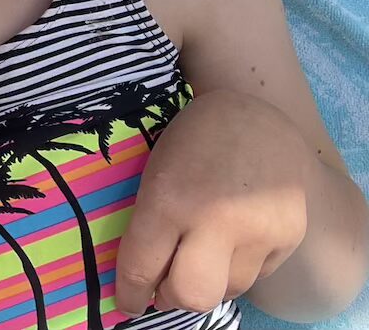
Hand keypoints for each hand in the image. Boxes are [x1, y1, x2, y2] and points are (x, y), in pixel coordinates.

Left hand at [115, 89, 312, 317]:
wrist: (259, 114)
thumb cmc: (194, 136)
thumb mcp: (158, 168)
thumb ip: (150, 217)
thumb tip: (138, 270)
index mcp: (170, 198)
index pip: (142, 266)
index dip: (130, 291)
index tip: (128, 301)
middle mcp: (217, 222)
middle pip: (190, 295)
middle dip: (171, 297)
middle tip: (162, 286)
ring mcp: (258, 233)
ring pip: (225, 291)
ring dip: (206, 284)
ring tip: (196, 260)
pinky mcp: (288, 239)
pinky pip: (254, 276)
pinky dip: (235, 270)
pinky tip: (228, 243)